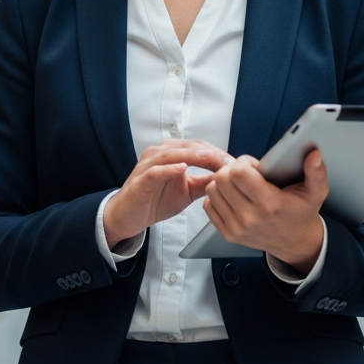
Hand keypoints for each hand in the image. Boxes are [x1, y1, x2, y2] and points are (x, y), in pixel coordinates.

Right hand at [103, 140, 231, 248]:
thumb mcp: (187, 192)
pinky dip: (169, 168)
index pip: (199, 147)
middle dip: (210, 154)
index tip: (235, 164)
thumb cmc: (155, 201)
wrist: (128, 216)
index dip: (218, 153)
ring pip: (173, 153)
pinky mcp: (140, 179)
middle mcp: (160, 153)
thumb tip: (228, 179)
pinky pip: (155, 170)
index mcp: (173, 153)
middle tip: (229, 163)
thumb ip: (205, 184)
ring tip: (210, 159)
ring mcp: (148, 164)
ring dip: (193, 156)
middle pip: (189, 146)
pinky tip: (182, 169)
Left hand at [203, 150, 328, 273]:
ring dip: (223, 182)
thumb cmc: (302, 213)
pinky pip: (209, 206)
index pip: (239, 172)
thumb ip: (317, 172)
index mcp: (270, 204)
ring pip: (212, 190)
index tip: (254, 165)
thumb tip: (314, 155)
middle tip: (244, 173)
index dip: (244, 162)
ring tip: (238, 184)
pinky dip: (217, 197)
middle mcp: (250, 217)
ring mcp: (237, 227)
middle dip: (231, 169)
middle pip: (222, 179)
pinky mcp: (228, 234)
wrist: (296, 243)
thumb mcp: (316, 192)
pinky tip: (232, 196)